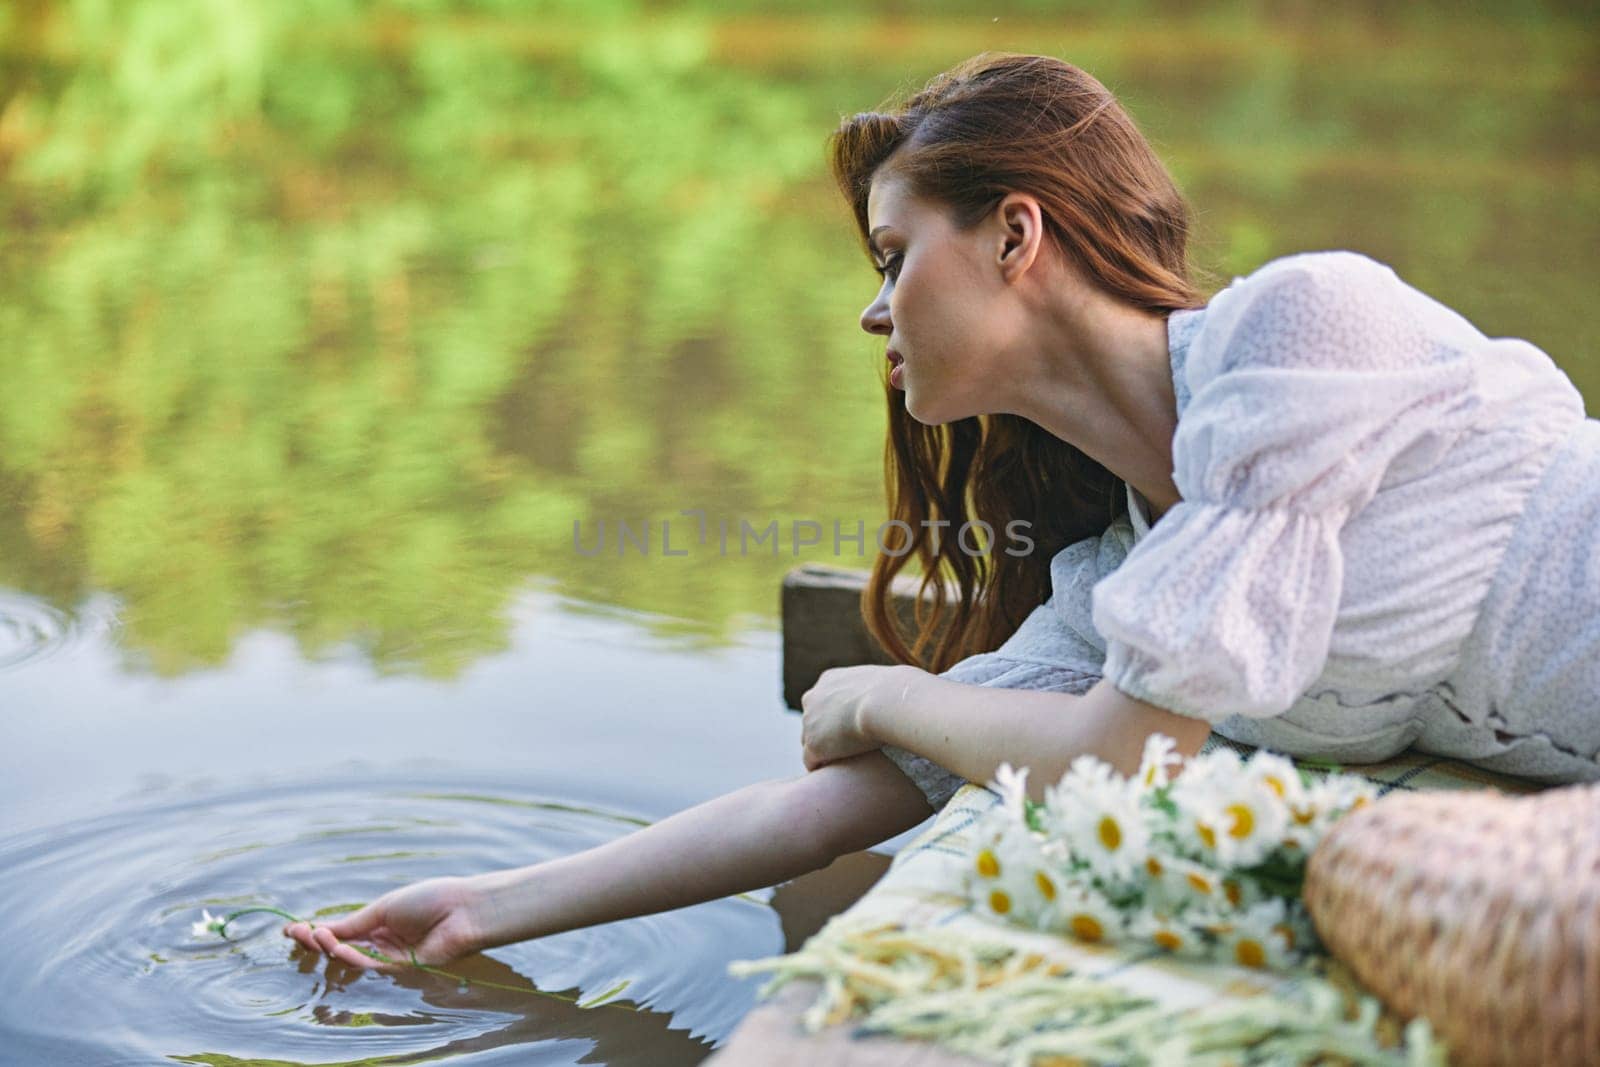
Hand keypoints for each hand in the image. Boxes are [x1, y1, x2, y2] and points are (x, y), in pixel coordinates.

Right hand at [282, 875, 488, 970]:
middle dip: (317, 942)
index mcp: (379, 923)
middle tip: (299, 933)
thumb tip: (323, 929)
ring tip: (317, 935)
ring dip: (331, 948)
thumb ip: (356, 923)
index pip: (342, 930)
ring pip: (352, 959)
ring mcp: (390, 957)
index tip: (291, 929)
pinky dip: (352, 957)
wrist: (464, 911)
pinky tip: (338, 946)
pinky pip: (370, 966)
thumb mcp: (385, 907)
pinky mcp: (401, 970)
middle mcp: (382, 942)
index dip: (316, 931)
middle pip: (342, 947)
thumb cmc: (430, 900)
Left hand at [800, 663, 921, 771]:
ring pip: (810, 742)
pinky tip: (838, 775)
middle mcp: (813, 698)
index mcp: (829, 680)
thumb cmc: (896, 691)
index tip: (852, 728)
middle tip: (849, 748)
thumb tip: (898, 696)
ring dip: (825, 752)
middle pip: (813, 721)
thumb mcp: (886, 683)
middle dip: (826, 734)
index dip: (837, 717)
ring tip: (845, 763)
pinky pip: (811, 762)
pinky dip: (823, 768)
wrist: (887, 701)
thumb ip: (880, 691)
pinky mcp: (814, 746)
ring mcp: (810, 722)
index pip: (824, 702)